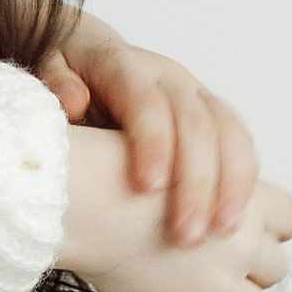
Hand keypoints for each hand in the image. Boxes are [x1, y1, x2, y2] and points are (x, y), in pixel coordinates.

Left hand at [40, 8, 256, 248]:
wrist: (92, 58)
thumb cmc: (66, 80)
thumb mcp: (50, 75)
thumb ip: (57, 85)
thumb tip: (72, 102)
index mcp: (125, 66)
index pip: (146, 100)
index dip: (152, 141)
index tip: (146, 188)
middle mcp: (169, 77)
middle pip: (196, 123)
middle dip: (195, 181)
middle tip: (185, 234)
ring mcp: (197, 94)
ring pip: (229, 134)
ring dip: (229, 185)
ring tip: (221, 232)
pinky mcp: (215, 115)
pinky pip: (240, 144)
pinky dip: (242, 182)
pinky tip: (232, 219)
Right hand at [58, 126, 291, 291]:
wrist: (83, 195)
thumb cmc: (111, 171)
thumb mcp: (177, 164)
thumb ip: (203, 187)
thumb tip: (201, 199)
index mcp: (248, 197)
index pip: (290, 220)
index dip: (265, 228)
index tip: (225, 227)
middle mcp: (243, 242)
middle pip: (276, 269)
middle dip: (247, 270)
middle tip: (199, 262)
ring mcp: (217, 284)